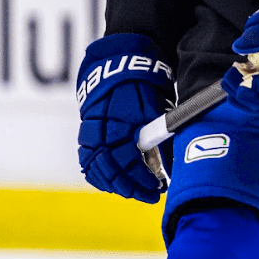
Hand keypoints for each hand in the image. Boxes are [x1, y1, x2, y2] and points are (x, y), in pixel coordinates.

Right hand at [76, 33, 173, 201]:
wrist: (118, 63)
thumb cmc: (142, 85)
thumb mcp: (156, 110)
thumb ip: (162, 138)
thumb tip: (172, 168)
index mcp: (118, 124)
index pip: (127, 162)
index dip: (141, 179)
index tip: (157, 188)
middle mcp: (99, 131)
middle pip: (108, 170)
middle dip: (129, 187)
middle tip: (148, 195)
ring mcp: (89, 132)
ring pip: (94, 168)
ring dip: (113, 184)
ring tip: (132, 191)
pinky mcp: (85, 133)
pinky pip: (87, 161)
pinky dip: (98, 175)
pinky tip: (112, 183)